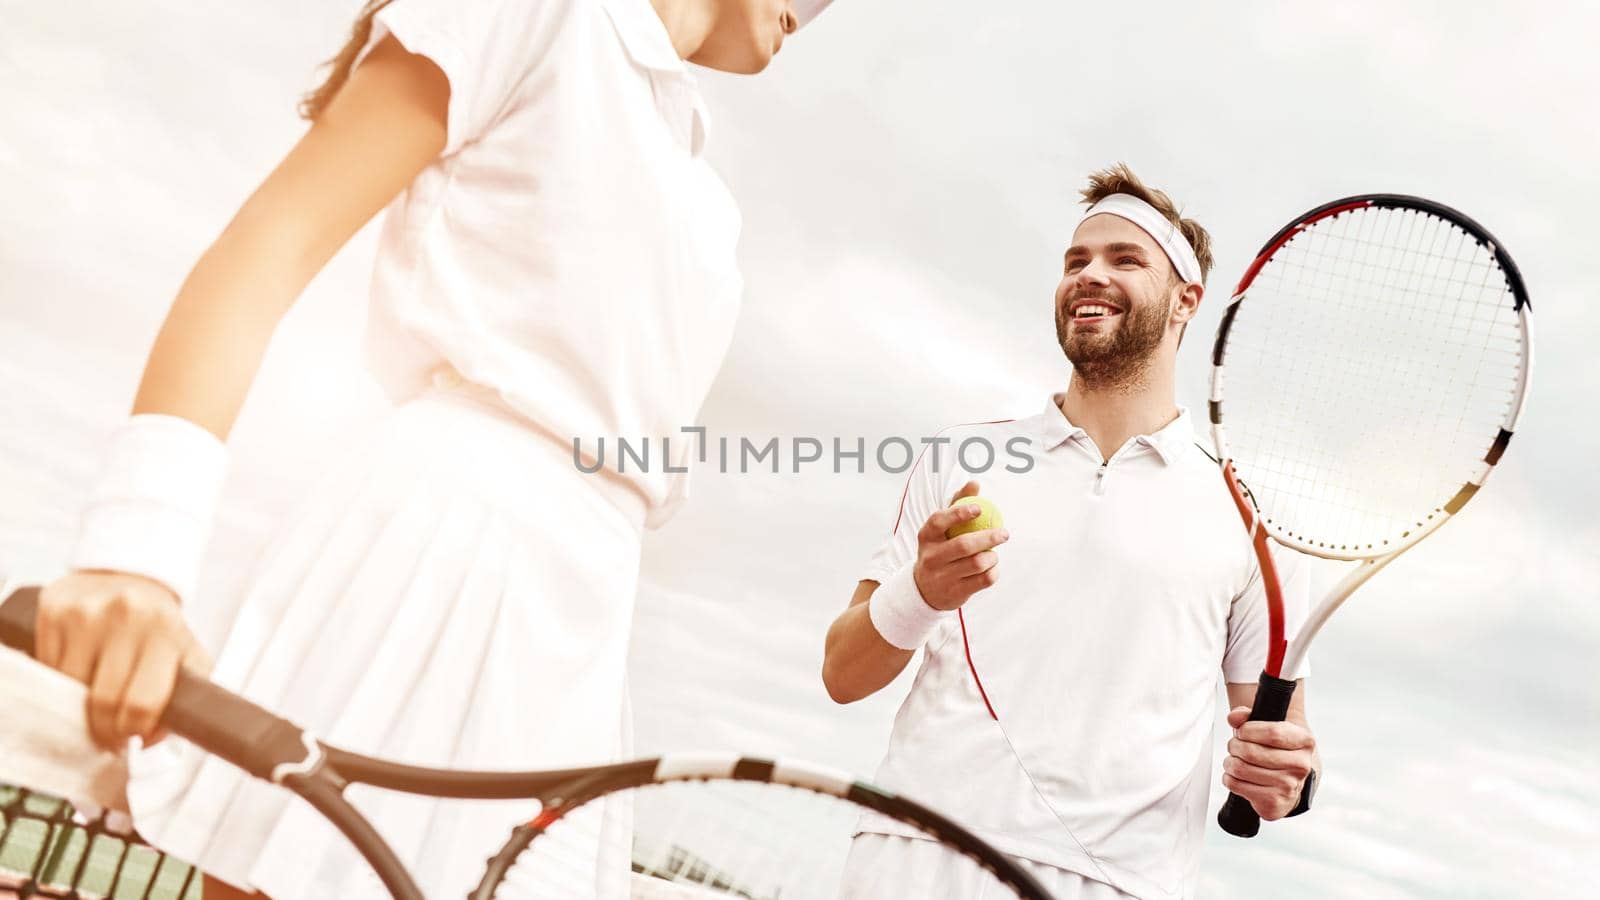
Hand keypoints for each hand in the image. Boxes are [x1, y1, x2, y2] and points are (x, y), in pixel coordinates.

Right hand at [36, 570, 212, 749]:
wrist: (130, 575)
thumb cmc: (160, 626)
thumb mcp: (187, 656)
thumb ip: (182, 700)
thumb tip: (150, 739)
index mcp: (166, 632)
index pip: (142, 703)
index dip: (132, 732)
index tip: (130, 738)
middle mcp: (126, 618)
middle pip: (103, 702)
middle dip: (105, 730)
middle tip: (110, 735)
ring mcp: (85, 612)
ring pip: (69, 688)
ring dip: (80, 705)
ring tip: (95, 698)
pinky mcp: (52, 609)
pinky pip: (47, 667)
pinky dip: (60, 680)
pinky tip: (78, 670)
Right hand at [912, 481, 1008, 611]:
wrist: (925, 589)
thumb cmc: (940, 549)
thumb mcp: (942, 529)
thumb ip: (957, 504)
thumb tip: (974, 483)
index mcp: (926, 537)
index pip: (939, 521)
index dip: (958, 513)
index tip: (979, 508)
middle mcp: (931, 557)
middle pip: (964, 545)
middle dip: (989, 537)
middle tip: (1004, 533)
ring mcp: (942, 577)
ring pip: (977, 563)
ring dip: (992, 557)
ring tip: (994, 554)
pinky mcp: (955, 593)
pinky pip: (983, 580)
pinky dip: (994, 572)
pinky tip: (992, 567)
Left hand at [1221, 705, 1316, 820]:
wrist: (1287, 781)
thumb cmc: (1274, 749)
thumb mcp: (1267, 727)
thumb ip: (1247, 716)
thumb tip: (1234, 717)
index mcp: (1304, 741)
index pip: (1272, 733)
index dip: (1248, 730)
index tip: (1241, 731)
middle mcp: (1301, 765)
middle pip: (1252, 752)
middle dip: (1234, 746)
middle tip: (1234, 746)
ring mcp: (1289, 786)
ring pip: (1241, 768)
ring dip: (1229, 762)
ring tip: (1234, 761)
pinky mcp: (1274, 802)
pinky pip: (1237, 785)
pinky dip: (1229, 779)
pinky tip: (1237, 776)